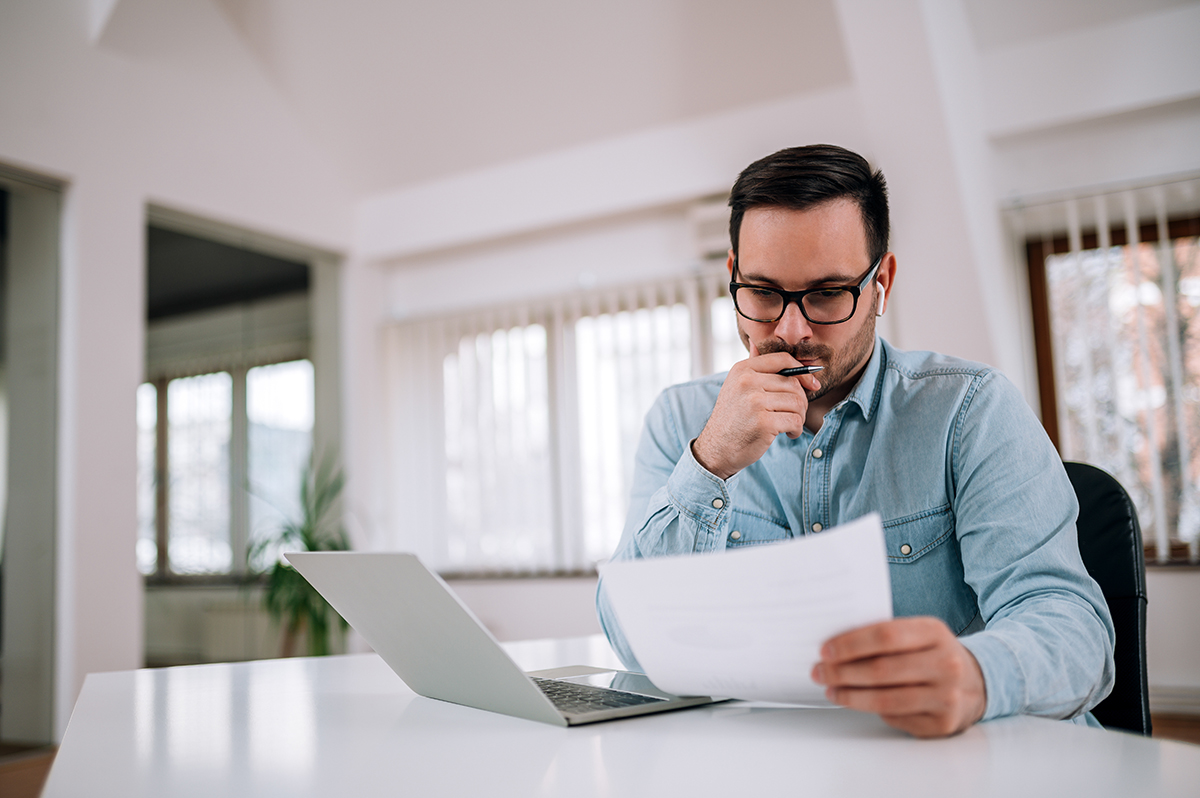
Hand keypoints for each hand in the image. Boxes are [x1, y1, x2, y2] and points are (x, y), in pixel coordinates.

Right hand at [692, 343, 820, 479]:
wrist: (716, 449)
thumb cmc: (731, 419)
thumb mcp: (735, 386)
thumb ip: (750, 366)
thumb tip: (755, 342)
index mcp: (742, 370)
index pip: (783, 360)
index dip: (802, 372)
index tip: (811, 385)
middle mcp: (747, 381)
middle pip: (794, 384)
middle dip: (801, 401)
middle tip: (794, 414)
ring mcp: (755, 401)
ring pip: (797, 402)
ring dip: (799, 417)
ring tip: (790, 425)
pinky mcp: (763, 422)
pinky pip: (795, 420)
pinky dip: (796, 429)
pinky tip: (787, 434)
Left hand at [811, 617, 986, 737]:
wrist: (977, 683)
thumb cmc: (933, 654)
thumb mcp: (919, 634)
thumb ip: (885, 637)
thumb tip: (835, 646)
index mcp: (935, 632)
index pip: (886, 635)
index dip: (851, 643)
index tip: (825, 650)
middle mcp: (946, 664)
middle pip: (881, 669)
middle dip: (842, 671)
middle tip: (819, 671)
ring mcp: (947, 696)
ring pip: (885, 699)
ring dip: (850, 695)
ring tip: (830, 689)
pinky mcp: (942, 723)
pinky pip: (895, 717)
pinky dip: (868, 709)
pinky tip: (853, 701)